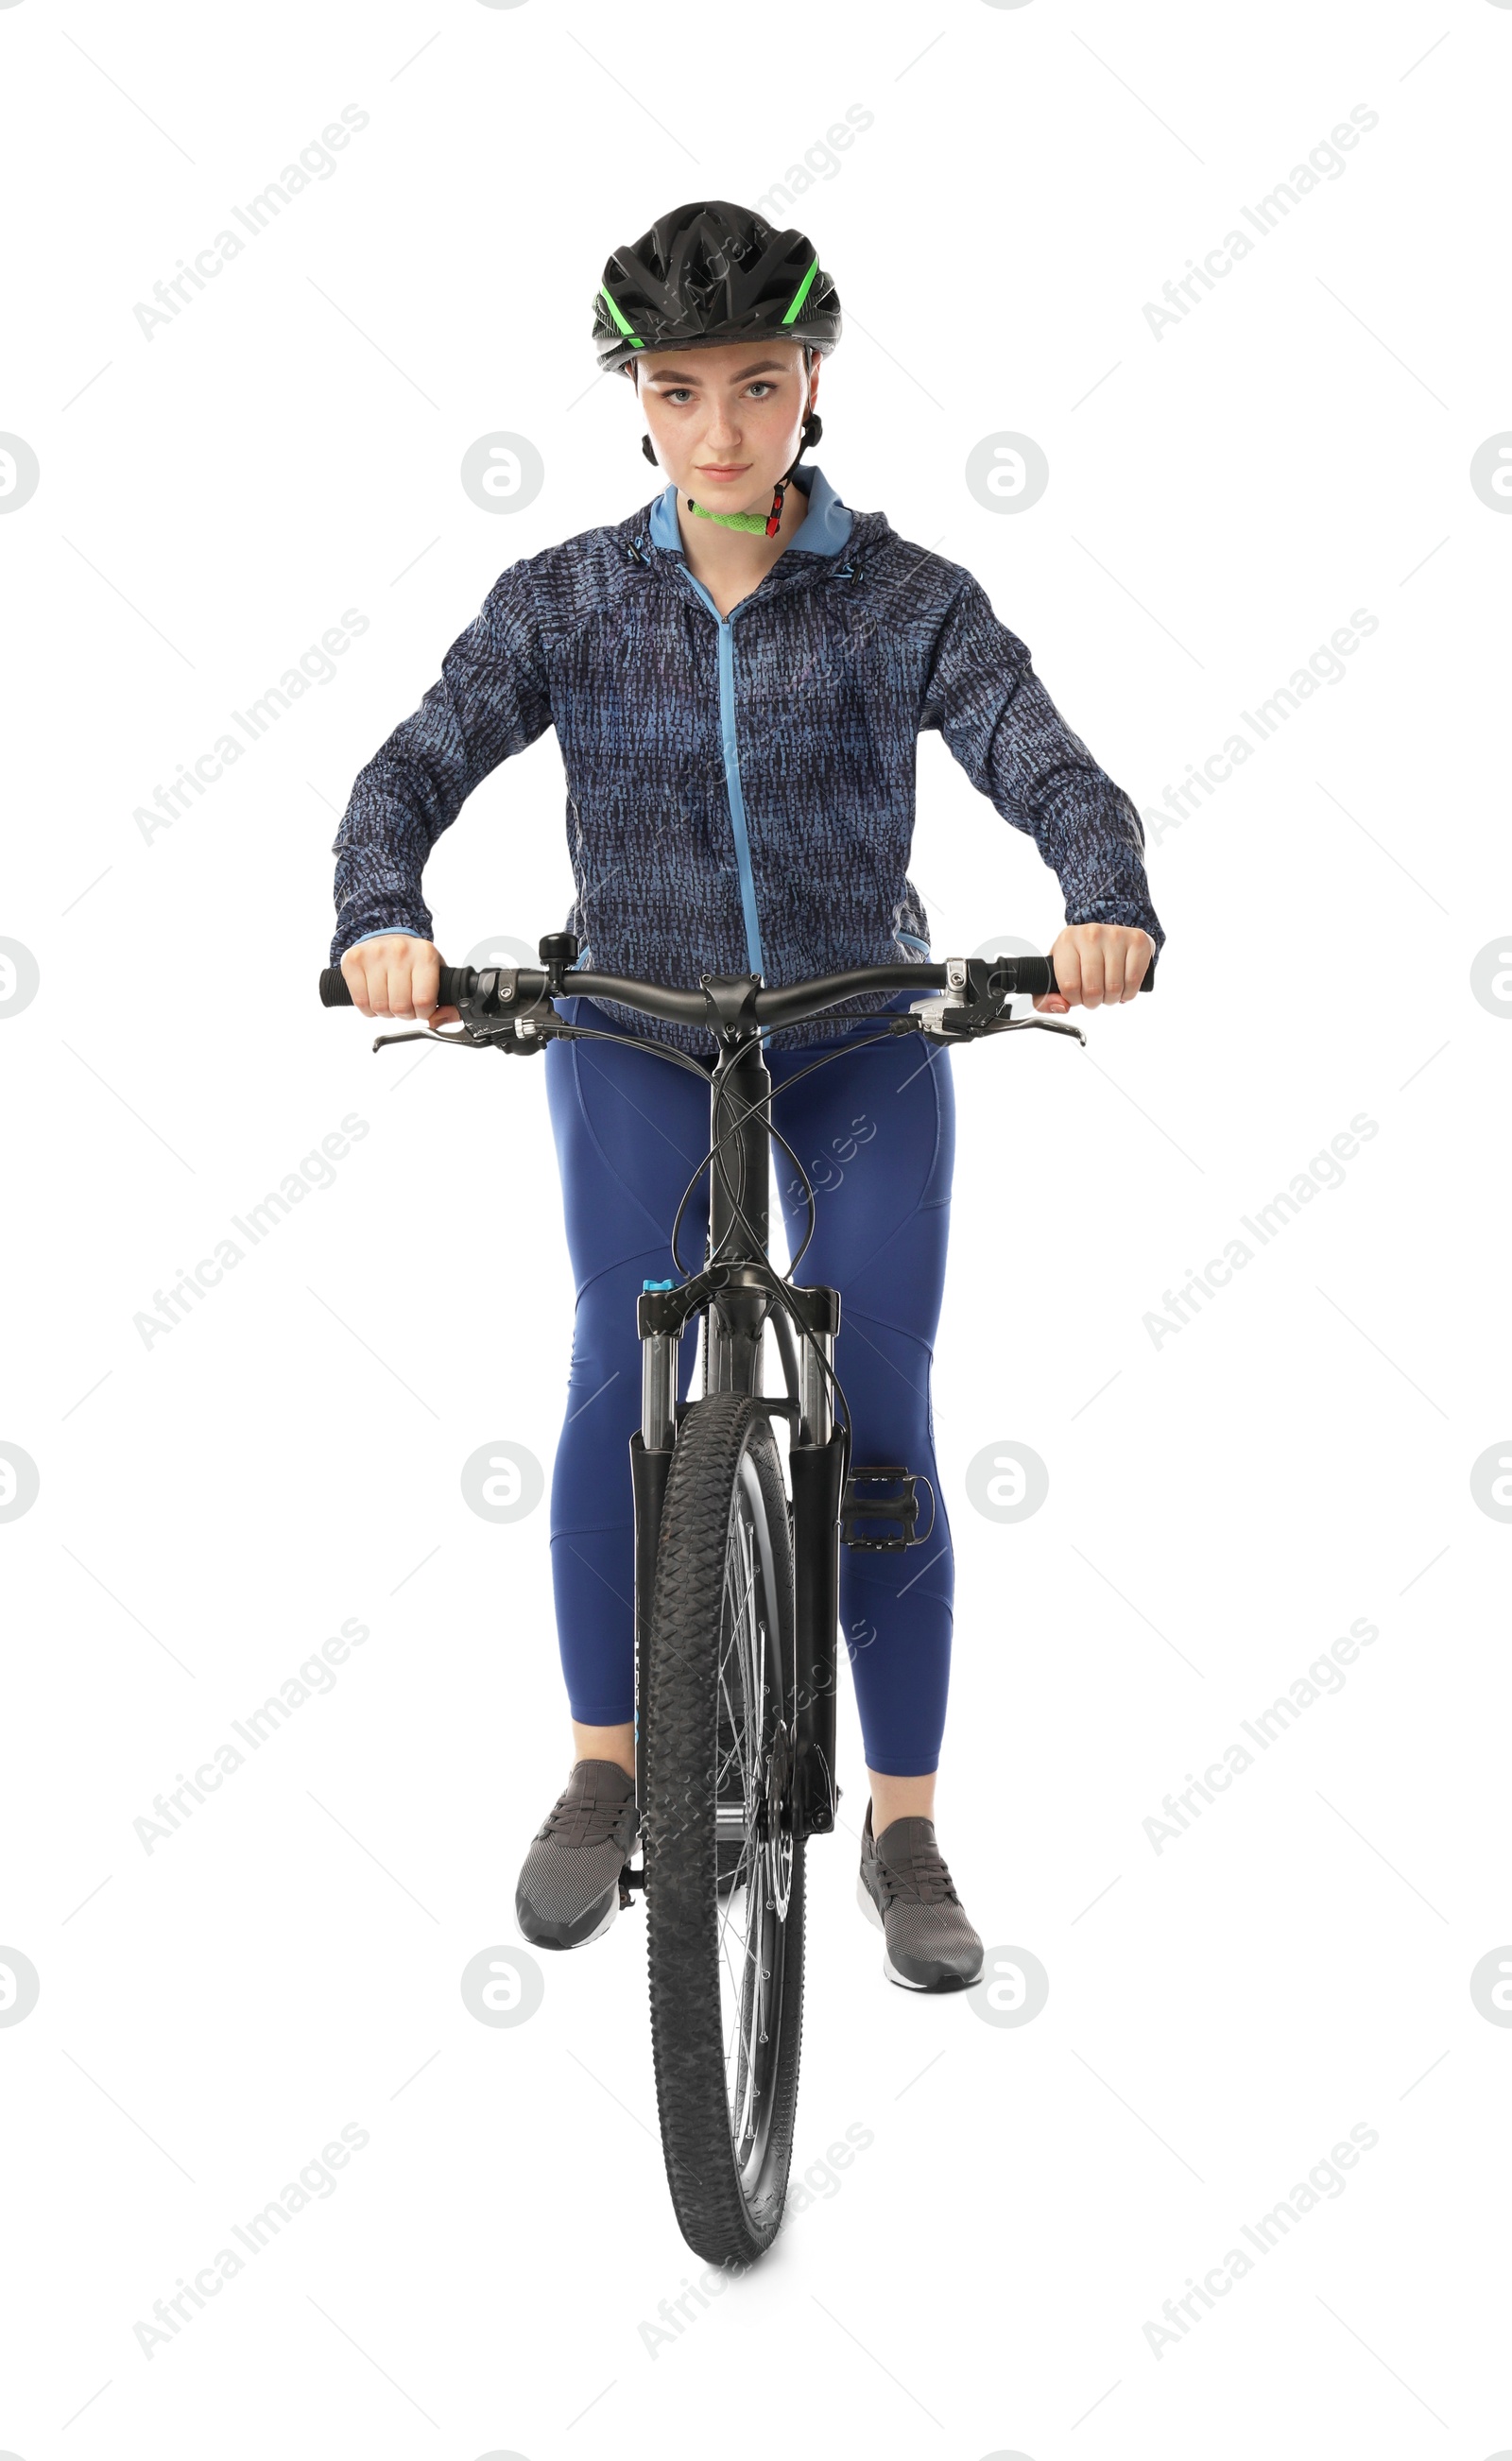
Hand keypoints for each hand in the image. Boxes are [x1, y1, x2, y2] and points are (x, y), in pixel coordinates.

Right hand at [339, 935, 459, 1025]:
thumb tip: (437, 1022)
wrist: (387, 938)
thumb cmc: (412, 961)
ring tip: (390, 999)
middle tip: (404, 1004)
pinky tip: (374, 996)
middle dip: (404, 1014)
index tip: (422, 1007)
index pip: (423, 1000)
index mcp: (425, 954)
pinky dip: (368, 1009)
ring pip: (379, 1007)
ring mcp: (374, 954)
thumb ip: (448, 1004)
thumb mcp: (436, 975)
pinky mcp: (354, 960)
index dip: (423, 1013)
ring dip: (385, 1012)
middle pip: (400, 1007)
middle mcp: (400, 950)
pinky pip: (360, 1002)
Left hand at [1035, 923, 1154, 1011]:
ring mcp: (1115, 935)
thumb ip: (1045, 997)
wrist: (1109, 937)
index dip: (1074, 1000)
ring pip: (1114, 987)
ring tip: (1108, 991)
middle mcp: (1090, 934)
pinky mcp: (1137, 940)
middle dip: (1093, 1002)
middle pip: (1093, 989)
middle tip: (1094, 996)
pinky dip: (1129, 993)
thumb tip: (1061, 1007)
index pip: (1069, 986)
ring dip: (1112, 999)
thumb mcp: (1057, 973)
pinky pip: (1133, 981)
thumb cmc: (1082, 958)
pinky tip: (1123, 986)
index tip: (1077, 996)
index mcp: (1066, 941)